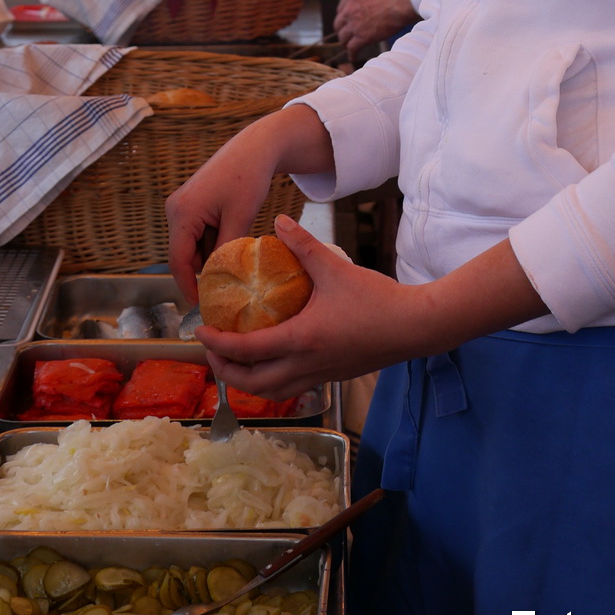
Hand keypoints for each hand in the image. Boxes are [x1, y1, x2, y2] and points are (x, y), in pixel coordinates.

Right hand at [165, 104, 332, 301]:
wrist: (254, 147)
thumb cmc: (248, 178)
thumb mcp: (240, 218)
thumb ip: (227, 250)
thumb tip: (222, 279)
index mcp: (182, 213)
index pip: (178, 261)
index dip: (187, 286)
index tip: (200, 304)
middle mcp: (175, 210)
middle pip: (184, 254)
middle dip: (203, 269)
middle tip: (225, 287)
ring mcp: (182, 206)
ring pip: (192, 245)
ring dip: (210, 254)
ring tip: (234, 260)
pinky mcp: (192, 203)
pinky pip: (198, 232)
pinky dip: (213, 240)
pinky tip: (232, 240)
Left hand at [197, 214, 432, 398]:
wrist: (414, 327)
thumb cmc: (377, 299)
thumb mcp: (336, 268)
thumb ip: (303, 245)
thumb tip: (278, 222)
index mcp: (302, 339)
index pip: (247, 350)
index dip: (218, 344)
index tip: (199, 331)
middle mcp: (306, 365)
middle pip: (251, 383)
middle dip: (224, 370)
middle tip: (211, 350)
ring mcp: (319, 375)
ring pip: (271, 391)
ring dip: (245, 381)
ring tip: (234, 360)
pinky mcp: (331, 377)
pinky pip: (290, 388)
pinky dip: (269, 381)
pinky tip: (270, 360)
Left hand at [334, 0, 415, 56]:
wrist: (400, 3)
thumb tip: (369, 8)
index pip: (340, 10)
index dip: (344, 19)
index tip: (347, 24)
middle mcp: (349, 10)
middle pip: (338, 25)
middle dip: (342, 31)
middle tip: (346, 36)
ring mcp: (354, 24)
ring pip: (343, 38)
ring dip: (346, 43)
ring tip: (349, 48)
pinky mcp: (361, 37)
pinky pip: (352, 48)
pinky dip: (352, 54)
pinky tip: (353, 57)